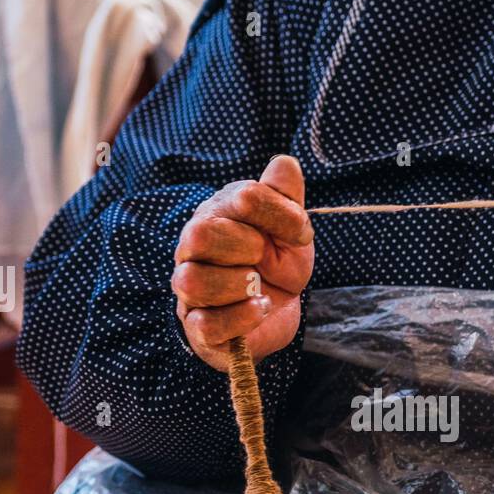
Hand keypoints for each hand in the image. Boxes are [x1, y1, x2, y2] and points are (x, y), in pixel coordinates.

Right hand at [172, 155, 313, 371]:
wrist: (276, 311)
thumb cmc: (276, 264)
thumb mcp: (290, 229)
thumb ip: (286, 196)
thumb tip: (285, 164)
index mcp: (218, 214)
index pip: (243, 198)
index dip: (280, 214)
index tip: (301, 233)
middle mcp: (194, 249)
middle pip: (199, 235)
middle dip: (246, 246)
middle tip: (263, 256)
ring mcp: (191, 290)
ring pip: (192, 281)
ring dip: (237, 285)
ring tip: (259, 288)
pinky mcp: (199, 328)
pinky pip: (206, 324)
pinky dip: (241, 317)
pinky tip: (260, 308)